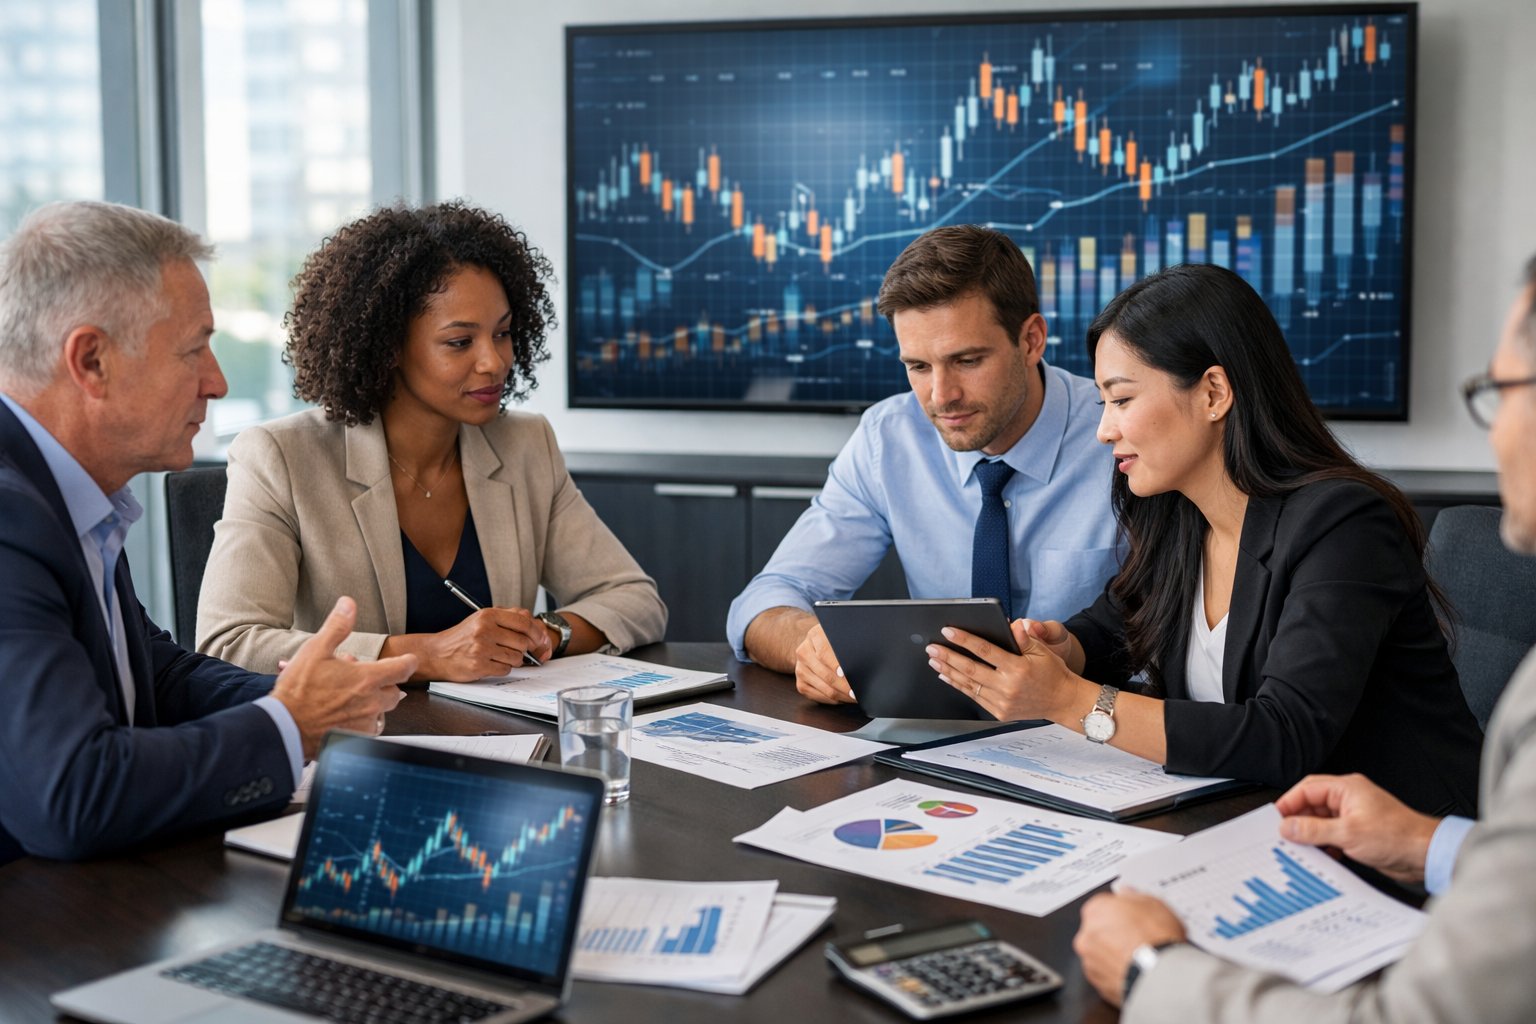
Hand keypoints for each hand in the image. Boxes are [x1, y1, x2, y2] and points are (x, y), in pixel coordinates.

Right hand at [270, 597, 416, 758]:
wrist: (284, 727)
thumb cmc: (298, 691)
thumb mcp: (315, 650)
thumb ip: (337, 627)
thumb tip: (348, 605)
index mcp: (366, 679)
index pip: (403, 668)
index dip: (408, 662)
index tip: (408, 660)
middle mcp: (371, 702)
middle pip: (393, 691)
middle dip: (383, 683)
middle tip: (360, 678)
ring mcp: (365, 722)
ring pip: (382, 710)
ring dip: (372, 701)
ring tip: (348, 695)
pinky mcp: (357, 738)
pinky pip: (369, 727)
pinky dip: (362, 719)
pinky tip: (343, 712)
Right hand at [428, 607, 552, 679]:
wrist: (436, 654)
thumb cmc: (462, 637)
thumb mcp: (482, 619)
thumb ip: (508, 617)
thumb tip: (535, 624)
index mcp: (488, 615)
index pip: (523, 621)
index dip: (536, 632)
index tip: (540, 639)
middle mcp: (485, 629)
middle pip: (523, 641)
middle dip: (525, 649)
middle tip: (518, 650)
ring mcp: (481, 648)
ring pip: (516, 657)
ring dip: (514, 660)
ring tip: (500, 656)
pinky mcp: (479, 665)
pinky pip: (505, 669)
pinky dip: (503, 668)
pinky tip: (492, 663)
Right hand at [794, 623, 855, 703]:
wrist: (820, 647)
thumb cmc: (839, 642)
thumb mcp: (843, 637)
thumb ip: (851, 646)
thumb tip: (867, 659)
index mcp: (814, 635)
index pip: (825, 653)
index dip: (836, 665)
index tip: (847, 674)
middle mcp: (803, 652)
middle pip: (826, 674)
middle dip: (845, 686)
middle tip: (860, 692)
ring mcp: (800, 669)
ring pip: (824, 688)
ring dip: (843, 696)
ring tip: (857, 697)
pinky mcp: (801, 684)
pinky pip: (820, 697)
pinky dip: (835, 700)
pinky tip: (846, 697)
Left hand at [926, 620, 1077, 720]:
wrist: (1062, 701)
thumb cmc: (1052, 674)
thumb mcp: (1042, 651)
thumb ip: (1024, 638)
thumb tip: (1011, 624)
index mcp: (1017, 669)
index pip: (985, 651)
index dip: (964, 640)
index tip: (948, 631)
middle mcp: (1007, 687)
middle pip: (970, 669)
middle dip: (948, 657)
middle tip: (932, 648)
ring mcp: (1002, 702)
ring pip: (969, 685)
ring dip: (948, 672)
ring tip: (934, 661)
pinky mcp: (999, 712)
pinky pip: (974, 697)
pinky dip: (959, 686)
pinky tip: (948, 677)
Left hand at [1073, 891, 1186, 1007]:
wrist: (1160, 973)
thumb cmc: (1157, 938)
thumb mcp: (1153, 903)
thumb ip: (1133, 896)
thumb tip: (1126, 893)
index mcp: (1096, 910)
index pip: (1103, 905)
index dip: (1120, 911)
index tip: (1131, 917)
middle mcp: (1086, 935)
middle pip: (1099, 929)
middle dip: (1114, 933)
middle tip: (1137, 937)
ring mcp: (1090, 961)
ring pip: (1100, 953)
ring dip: (1113, 954)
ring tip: (1138, 956)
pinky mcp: (1098, 983)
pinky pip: (1105, 974)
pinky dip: (1116, 972)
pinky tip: (1133, 970)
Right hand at [1275, 773, 1439, 884]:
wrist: (1426, 855)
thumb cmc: (1398, 837)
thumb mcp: (1348, 834)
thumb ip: (1314, 829)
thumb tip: (1288, 826)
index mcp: (1347, 788)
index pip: (1307, 789)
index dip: (1288, 803)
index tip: (1275, 819)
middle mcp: (1349, 799)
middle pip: (1312, 805)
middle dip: (1298, 820)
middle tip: (1284, 835)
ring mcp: (1354, 816)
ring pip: (1321, 821)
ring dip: (1311, 834)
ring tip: (1300, 847)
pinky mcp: (1359, 833)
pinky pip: (1332, 834)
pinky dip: (1323, 844)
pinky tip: (1321, 855)